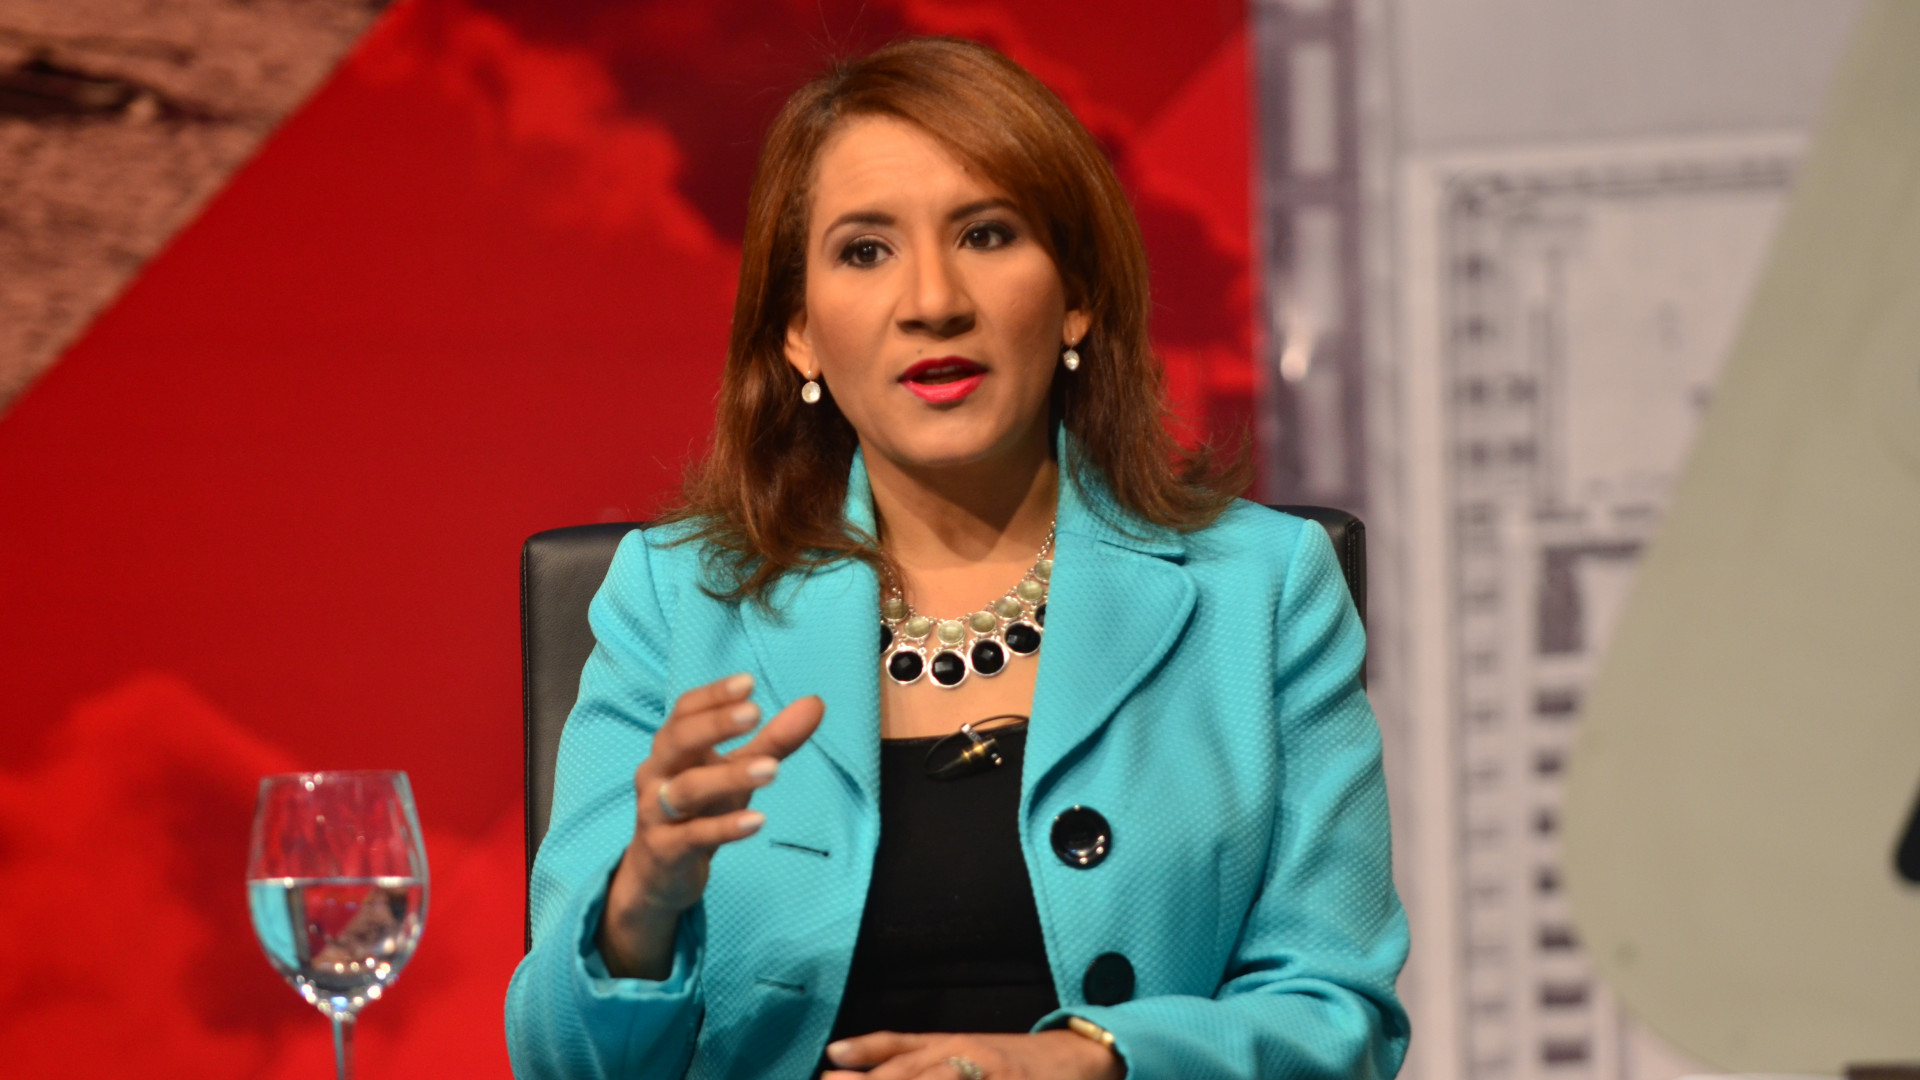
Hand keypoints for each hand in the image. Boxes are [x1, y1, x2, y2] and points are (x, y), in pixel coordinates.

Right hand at [597, 673, 824, 977]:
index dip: (713, 695)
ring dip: (729, 777)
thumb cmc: (699, 810)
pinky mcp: (666, 850)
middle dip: (715, 725)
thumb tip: (815, 704)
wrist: (659, 873)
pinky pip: (693, 836)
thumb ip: (774, 740)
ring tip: (772, 769)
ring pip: (687, 790)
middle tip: (754, 713)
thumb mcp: (736, 772)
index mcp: (672, 748)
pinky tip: (757, 821)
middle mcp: (658, 774)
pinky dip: (725, 828)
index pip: (684, 711)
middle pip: (677, 740)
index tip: (748, 683)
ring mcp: (656, 813)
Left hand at [823, 1030, 1123, 1079]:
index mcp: (952, 1046)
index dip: (867, 1065)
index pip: (903, 1057)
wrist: (1076, 1060)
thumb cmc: (1005, 1058)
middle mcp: (971, 1062)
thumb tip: (833, 1054)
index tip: (829, 1070)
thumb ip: (895, 1049)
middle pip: (918, 1075)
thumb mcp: (952, 1045)